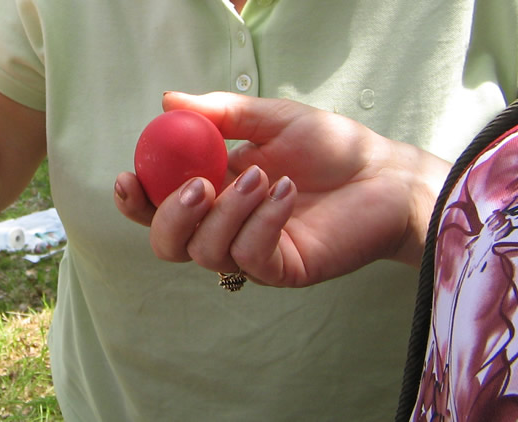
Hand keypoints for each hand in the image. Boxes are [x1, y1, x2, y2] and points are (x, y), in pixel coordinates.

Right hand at [115, 92, 447, 286]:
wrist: (387, 176)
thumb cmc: (332, 147)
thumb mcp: (271, 118)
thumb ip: (220, 113)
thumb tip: (168, 101)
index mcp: (212, 193)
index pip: (157, 206)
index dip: (136, 200)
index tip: (129, 175)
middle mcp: (223, 228)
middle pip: (168, 243)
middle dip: (172, 216)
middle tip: (201, 184)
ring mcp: (250, 253)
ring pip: (206, 251)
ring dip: (229, 211)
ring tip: (267, 176)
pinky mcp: (280, 270)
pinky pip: (250, 255)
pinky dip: (263, 221)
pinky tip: (287, 192)